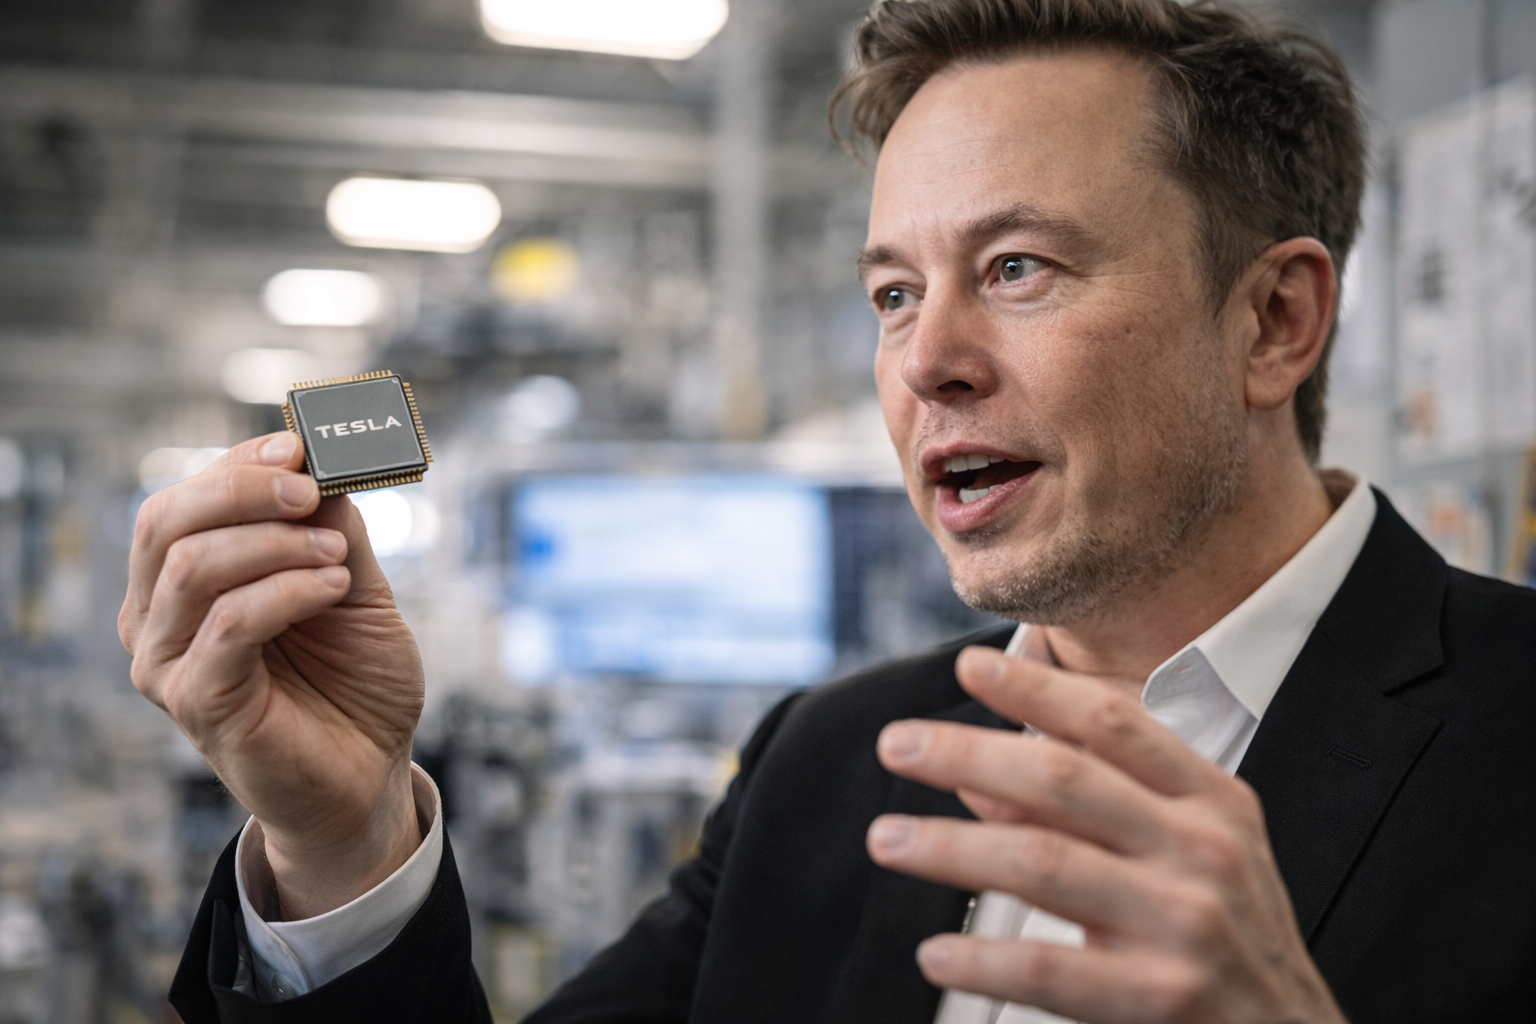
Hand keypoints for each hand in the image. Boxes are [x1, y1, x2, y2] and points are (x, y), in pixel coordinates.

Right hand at [119, 431, 424, 919]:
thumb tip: (321, 463)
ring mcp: (167, 664)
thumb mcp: (352, 586)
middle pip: (167, 522)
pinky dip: (288, 592)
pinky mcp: (196, 703)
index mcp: (181, 583)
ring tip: (338, 556)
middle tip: (311, 486)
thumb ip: (331, 528)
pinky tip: (335, 586)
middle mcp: (158, 619)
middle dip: (243, 490)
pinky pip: (229, 624)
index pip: (181, 499)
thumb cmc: (354, 681)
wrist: (370, 773)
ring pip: (194, 567)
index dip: (237, 464)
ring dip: (276, 544)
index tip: (299, 446)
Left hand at [866, 645, 1346, 1023]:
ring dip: (951, 848)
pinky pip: (1050, 972)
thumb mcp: (1176, 860)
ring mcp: (1188, 925)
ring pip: (1043, 863)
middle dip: (967, 752)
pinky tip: (935, 952)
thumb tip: (973, 772)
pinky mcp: (1164, 1001)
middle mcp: (1203, 850)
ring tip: (887, 839)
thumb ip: (1078, 813)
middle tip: (896, 744)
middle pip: (1064, 778)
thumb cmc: (1222, 944)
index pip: (1112, 724)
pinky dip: (982, 959)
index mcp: (1211, 801)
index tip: (968, 666)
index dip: (1035, 688)